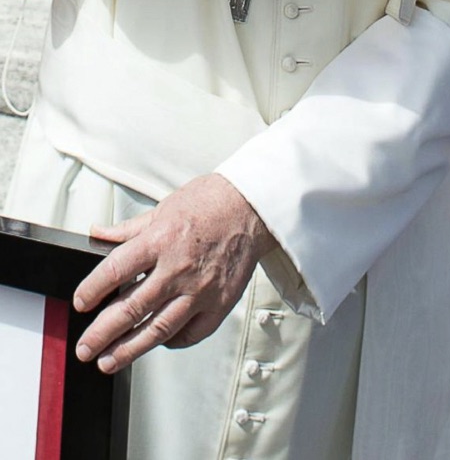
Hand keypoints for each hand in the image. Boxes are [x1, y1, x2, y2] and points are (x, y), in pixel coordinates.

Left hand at [73, 173, 272, 372]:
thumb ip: (129, 228)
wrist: (254, 206)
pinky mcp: (220, 303)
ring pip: (157, 329)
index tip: (81, 302)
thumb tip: (98, 234)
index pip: (114, 271)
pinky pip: (191, 333)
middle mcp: (178, 268)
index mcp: (161, 240)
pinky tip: (158, 343)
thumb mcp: (165, 207)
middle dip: (101, 334)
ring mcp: (201, 290)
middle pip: (131, 309)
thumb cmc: (211, 202)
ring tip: (108, 361)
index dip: (91, 290)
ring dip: (128, 349)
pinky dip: (171, 342)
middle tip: (85, 348)